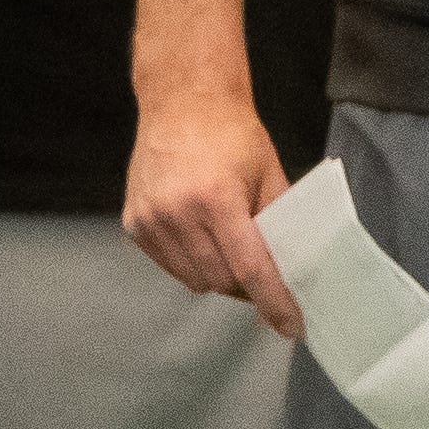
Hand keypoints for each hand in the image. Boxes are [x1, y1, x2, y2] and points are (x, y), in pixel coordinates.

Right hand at [120, 0, 302, 336]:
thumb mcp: (269, 173)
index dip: (273, 300)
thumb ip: (279, 221)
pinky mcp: (134, 224)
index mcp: (217, 198)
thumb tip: (295, 267)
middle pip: (219, 280)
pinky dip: (192, 264)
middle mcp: (177, 213)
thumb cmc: (234, 135)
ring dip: (219, 278)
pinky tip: (205, 240)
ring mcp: (150, 220)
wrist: (183, 103)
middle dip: (247, 287)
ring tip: (235, 253)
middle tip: (266, 277)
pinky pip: (169, 265)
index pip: (250, 267)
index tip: (291, 325)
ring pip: (193, 279)